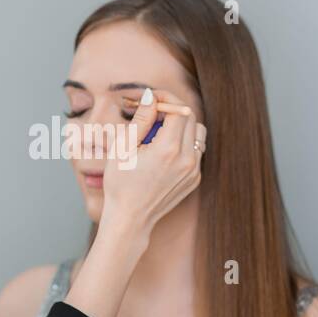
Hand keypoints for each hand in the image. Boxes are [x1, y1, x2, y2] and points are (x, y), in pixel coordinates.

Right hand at [62, 88, 205, 316]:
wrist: (130, 219)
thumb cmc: (120, 183)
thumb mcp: (123, 147)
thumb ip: (141, 119)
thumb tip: (151, 97)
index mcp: (168, 149)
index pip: (178, 109)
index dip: (165, 98)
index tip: (151, 98)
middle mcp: (187, 159)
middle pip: (190, 118)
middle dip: (172, 109)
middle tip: (152, 112)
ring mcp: (194, 171)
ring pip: (197, 133)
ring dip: (181, 125)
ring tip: (158, 132)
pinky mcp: (195, 180)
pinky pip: (195, 151)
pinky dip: (182, 144)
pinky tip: (162, 152)